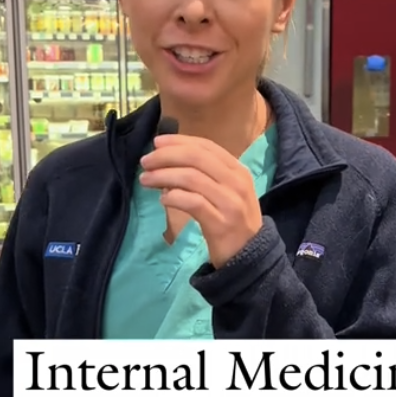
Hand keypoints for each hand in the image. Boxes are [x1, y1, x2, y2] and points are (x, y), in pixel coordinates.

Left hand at [139, 134, 262, 267]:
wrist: (250, 255)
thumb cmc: (233, 219)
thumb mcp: (226, 191)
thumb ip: (205, 175)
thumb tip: (168, 162)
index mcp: (238, 170)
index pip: (206, 146)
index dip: (179, 141)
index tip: (156, 143)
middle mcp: (236, 182)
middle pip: (196, 158)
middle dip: (166, 156)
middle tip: (145, 162)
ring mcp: (230, 202)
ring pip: (191, 178)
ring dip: (164, 176)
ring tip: (146, 180)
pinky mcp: (220, 223)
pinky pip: (193, 203)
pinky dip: (174, 198)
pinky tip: (162, 200)